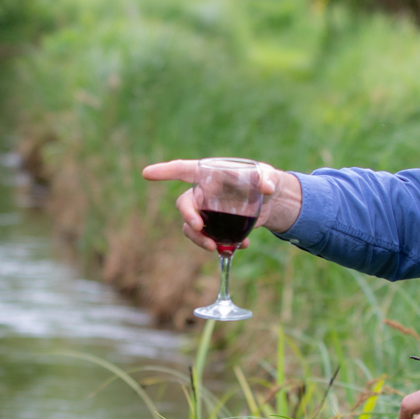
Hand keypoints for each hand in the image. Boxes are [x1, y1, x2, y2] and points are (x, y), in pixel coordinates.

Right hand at [140, 160, 302, 252]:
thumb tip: (267, 187)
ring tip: (217, 248)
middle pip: (184, 204)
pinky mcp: (217, 228)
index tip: (146, 174)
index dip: (164, 171)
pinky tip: (242, 246)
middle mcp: (204, 193)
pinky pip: (209, 239)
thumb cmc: (266, 181)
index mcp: (210, 174)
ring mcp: (208, 212)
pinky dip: (222, 246)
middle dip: (188, 216)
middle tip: (198, 227)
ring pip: (191, 227)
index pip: (183, 170)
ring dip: (199, 239)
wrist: (273, 203)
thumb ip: (267, 178)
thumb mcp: (269, 176)